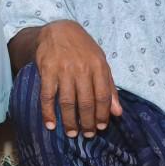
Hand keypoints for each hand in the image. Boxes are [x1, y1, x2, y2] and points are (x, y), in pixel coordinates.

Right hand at [36, 20, 121, 137]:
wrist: (58, 30)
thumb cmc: (83, 49)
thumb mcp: (100, 62)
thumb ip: (109, 86)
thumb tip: (117, 113)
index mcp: (98, 66)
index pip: (103, 96)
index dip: (102, 114)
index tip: (100, 128)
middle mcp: (82, 69)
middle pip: (86, 102)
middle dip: (87, 122)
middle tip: (87, 135)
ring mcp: (63, 70)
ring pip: (68, 102)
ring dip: (70, 122)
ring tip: (72, 133)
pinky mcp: (47, 71)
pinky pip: (47, 96)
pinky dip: (48, 113)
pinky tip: (51, 125)